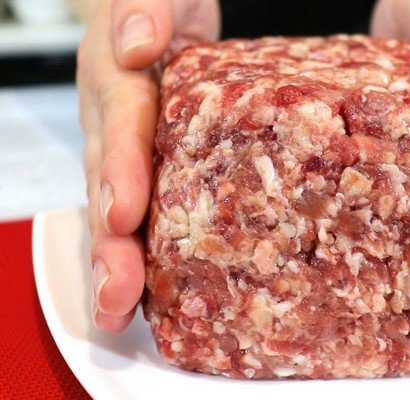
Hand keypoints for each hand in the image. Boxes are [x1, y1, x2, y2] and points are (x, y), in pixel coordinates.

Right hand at [76, 0, 219, 331]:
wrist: (160, 15)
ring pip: (114, 209)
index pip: (121, 125)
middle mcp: (112, 124)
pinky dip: (140, 255)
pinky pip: (139, 212)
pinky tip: (144, 294)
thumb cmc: (162, 7)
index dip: (122, 171)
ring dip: (116, 262)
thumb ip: (146, 7)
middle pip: (107, 185)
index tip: (125, 214)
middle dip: (110, 242)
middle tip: (117, 292)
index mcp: (115, 80)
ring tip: (117, 311)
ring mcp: (124, 152)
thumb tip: (138, 44)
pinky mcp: (146, 170)